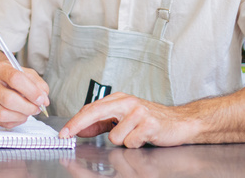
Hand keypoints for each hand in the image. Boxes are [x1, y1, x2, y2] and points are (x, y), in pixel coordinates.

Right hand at [0, 60, 49, 128]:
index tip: (41, 99)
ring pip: (4, 114)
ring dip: (22, 116)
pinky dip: (15, 121)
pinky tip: (18, 115)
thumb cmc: (5, 75)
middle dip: (28, 107)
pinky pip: (1, 122)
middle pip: (9, 99)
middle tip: (37, 108)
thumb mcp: (22, 71)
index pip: (15, 79)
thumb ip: (36, 83)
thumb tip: (44, 99)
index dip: (31, 91)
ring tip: (27, 111)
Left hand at [58, 92, 197, 147]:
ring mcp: (138, 112)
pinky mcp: (149, 123)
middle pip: (95, 112)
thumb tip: (81, 129)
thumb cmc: (150, 120)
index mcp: (119, 99)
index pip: (92, 108)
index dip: (76, 121)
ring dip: (123, 141)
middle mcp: (127, 102)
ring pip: (114, 136)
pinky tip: (144, 138)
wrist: (180, 122)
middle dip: (78, 125)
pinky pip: (130, 142)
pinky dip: (135, 144)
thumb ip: (103, 123)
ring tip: (135, 136)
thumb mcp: (124, 118)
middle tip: (66, 136)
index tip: (64, 132)